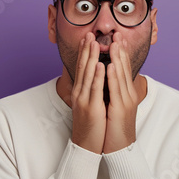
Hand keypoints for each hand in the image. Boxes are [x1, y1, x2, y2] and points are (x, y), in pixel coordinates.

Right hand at [70, 32, 106, 153]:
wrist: (86, 146)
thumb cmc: (91, 125)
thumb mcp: (89, 104)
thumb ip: (91, 90)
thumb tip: (96, 78)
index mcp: (80, 91)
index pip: (82, 67)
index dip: (85, 52)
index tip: (88, 38)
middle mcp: (79, 93)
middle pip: (83, 67)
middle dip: (86, 49)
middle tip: (89, 33)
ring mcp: (84, 100)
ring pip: (87, 74)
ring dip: (91, 57)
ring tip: (94, 42)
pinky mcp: (91, 108)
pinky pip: (94, 89)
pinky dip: (96, 76)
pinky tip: (99, 64)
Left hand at [103, 32, 137, 153]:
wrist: (120, 148)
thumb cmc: (114, 127)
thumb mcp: (114, 106)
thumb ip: (112, 91)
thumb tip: (106, 79)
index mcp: (126, 92)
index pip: (123, 68)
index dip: (120, 52)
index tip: (116, 38)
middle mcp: (128, 94)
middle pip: (124, 68)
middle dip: (120, 50)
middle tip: (117, 33)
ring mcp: (126, 101)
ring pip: (121, 75)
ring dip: (117, 58)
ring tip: (113, 43)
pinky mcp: (121, 109)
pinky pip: (116, 90)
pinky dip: (113, 76)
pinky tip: (110, 65)